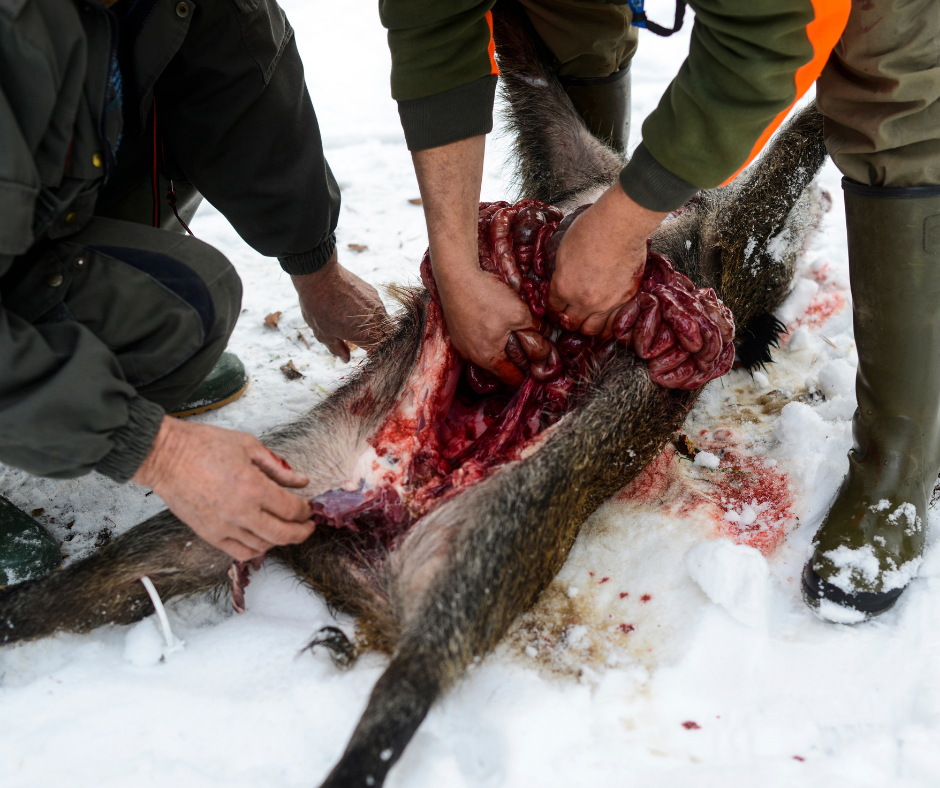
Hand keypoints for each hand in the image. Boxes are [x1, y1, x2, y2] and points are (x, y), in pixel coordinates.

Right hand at [132, 417, 314, 559]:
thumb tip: (301, 481)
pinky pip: (239, 552)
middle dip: (302, 532)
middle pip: (283, 534)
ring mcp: (223, 527)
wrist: (165, 456)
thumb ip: (278, 468)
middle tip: (308, 525)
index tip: (309, 507)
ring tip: (285, 529)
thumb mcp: (249, 446)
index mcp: (252, 487)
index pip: (291, 509)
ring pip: (263, 546)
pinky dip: (256, 549)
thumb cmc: (202, 445)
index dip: (306, 511)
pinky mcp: (208, 534)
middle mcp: (240, 512)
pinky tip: (262, 538)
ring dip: (279, 540)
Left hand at [291, 251, 387, 361]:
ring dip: (375, 326)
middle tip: (364, 342)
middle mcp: (377, 320)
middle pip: (387, 337)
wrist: (319, 275)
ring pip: (384, 322)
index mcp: (365, 335)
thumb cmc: (318, 307)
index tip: (367, 356)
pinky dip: (370, 313)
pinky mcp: (373, 292)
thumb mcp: (324, 334)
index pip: (379, 352)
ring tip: (356, 324)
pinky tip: (354, 309)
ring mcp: (377, 304)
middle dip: (379, 342)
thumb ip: (338, 349)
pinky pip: (378, 308)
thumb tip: (346, 359)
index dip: (374, 356)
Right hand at [435, 262, 534, 385]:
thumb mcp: (519, 312)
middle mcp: (472, 356)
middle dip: (515, 363)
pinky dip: (486, 340)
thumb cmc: (487, 296)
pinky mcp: (455, 332)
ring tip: (511, 337)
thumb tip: (547, 333)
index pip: (512, 379)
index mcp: (489, 357)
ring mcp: (461, 344)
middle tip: (529, 351)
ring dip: (499, 350)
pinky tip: (493, 325)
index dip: (528, 376)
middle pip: (498, 369)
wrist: (456, 277)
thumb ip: (535, 328)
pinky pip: (475, 344)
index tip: (538, 369)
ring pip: (486, 355)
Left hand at [549, 181, 667, 336]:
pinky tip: (606, 321)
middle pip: (571, 324)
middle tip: (570, 316)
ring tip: (588, 320)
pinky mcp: (625, 300)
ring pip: (592, 330)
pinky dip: (608, 325)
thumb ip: (562, 273)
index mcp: (563, 287)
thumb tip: (563, 280)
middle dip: (568, 320)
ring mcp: (605, 303)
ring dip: (587, 326)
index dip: (554, 309)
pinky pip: (613, 323)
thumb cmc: (591, 229)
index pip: (554, 308)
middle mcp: (582, 301)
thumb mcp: (563, 250)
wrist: (621, 226)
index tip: (557, 309)